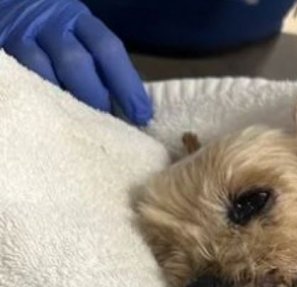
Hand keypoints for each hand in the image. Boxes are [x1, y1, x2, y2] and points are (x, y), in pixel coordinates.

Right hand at [0, 0, 151, 124]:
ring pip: (43, 71)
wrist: (14, 9)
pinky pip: (20, 78)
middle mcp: (51, 24)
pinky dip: (38, 97)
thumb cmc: (56, 30)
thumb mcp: (80, 34)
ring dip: (64, 101)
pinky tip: (50, 114)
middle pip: (75, 61)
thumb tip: (133, 104)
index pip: (108, 48)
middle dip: (94, 96)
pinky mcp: (3, 51)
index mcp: (80, 19)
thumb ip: (101, 62)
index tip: (142, 115)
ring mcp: (22, 36)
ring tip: (80, 124)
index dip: (127, 84)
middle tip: (107, 123)